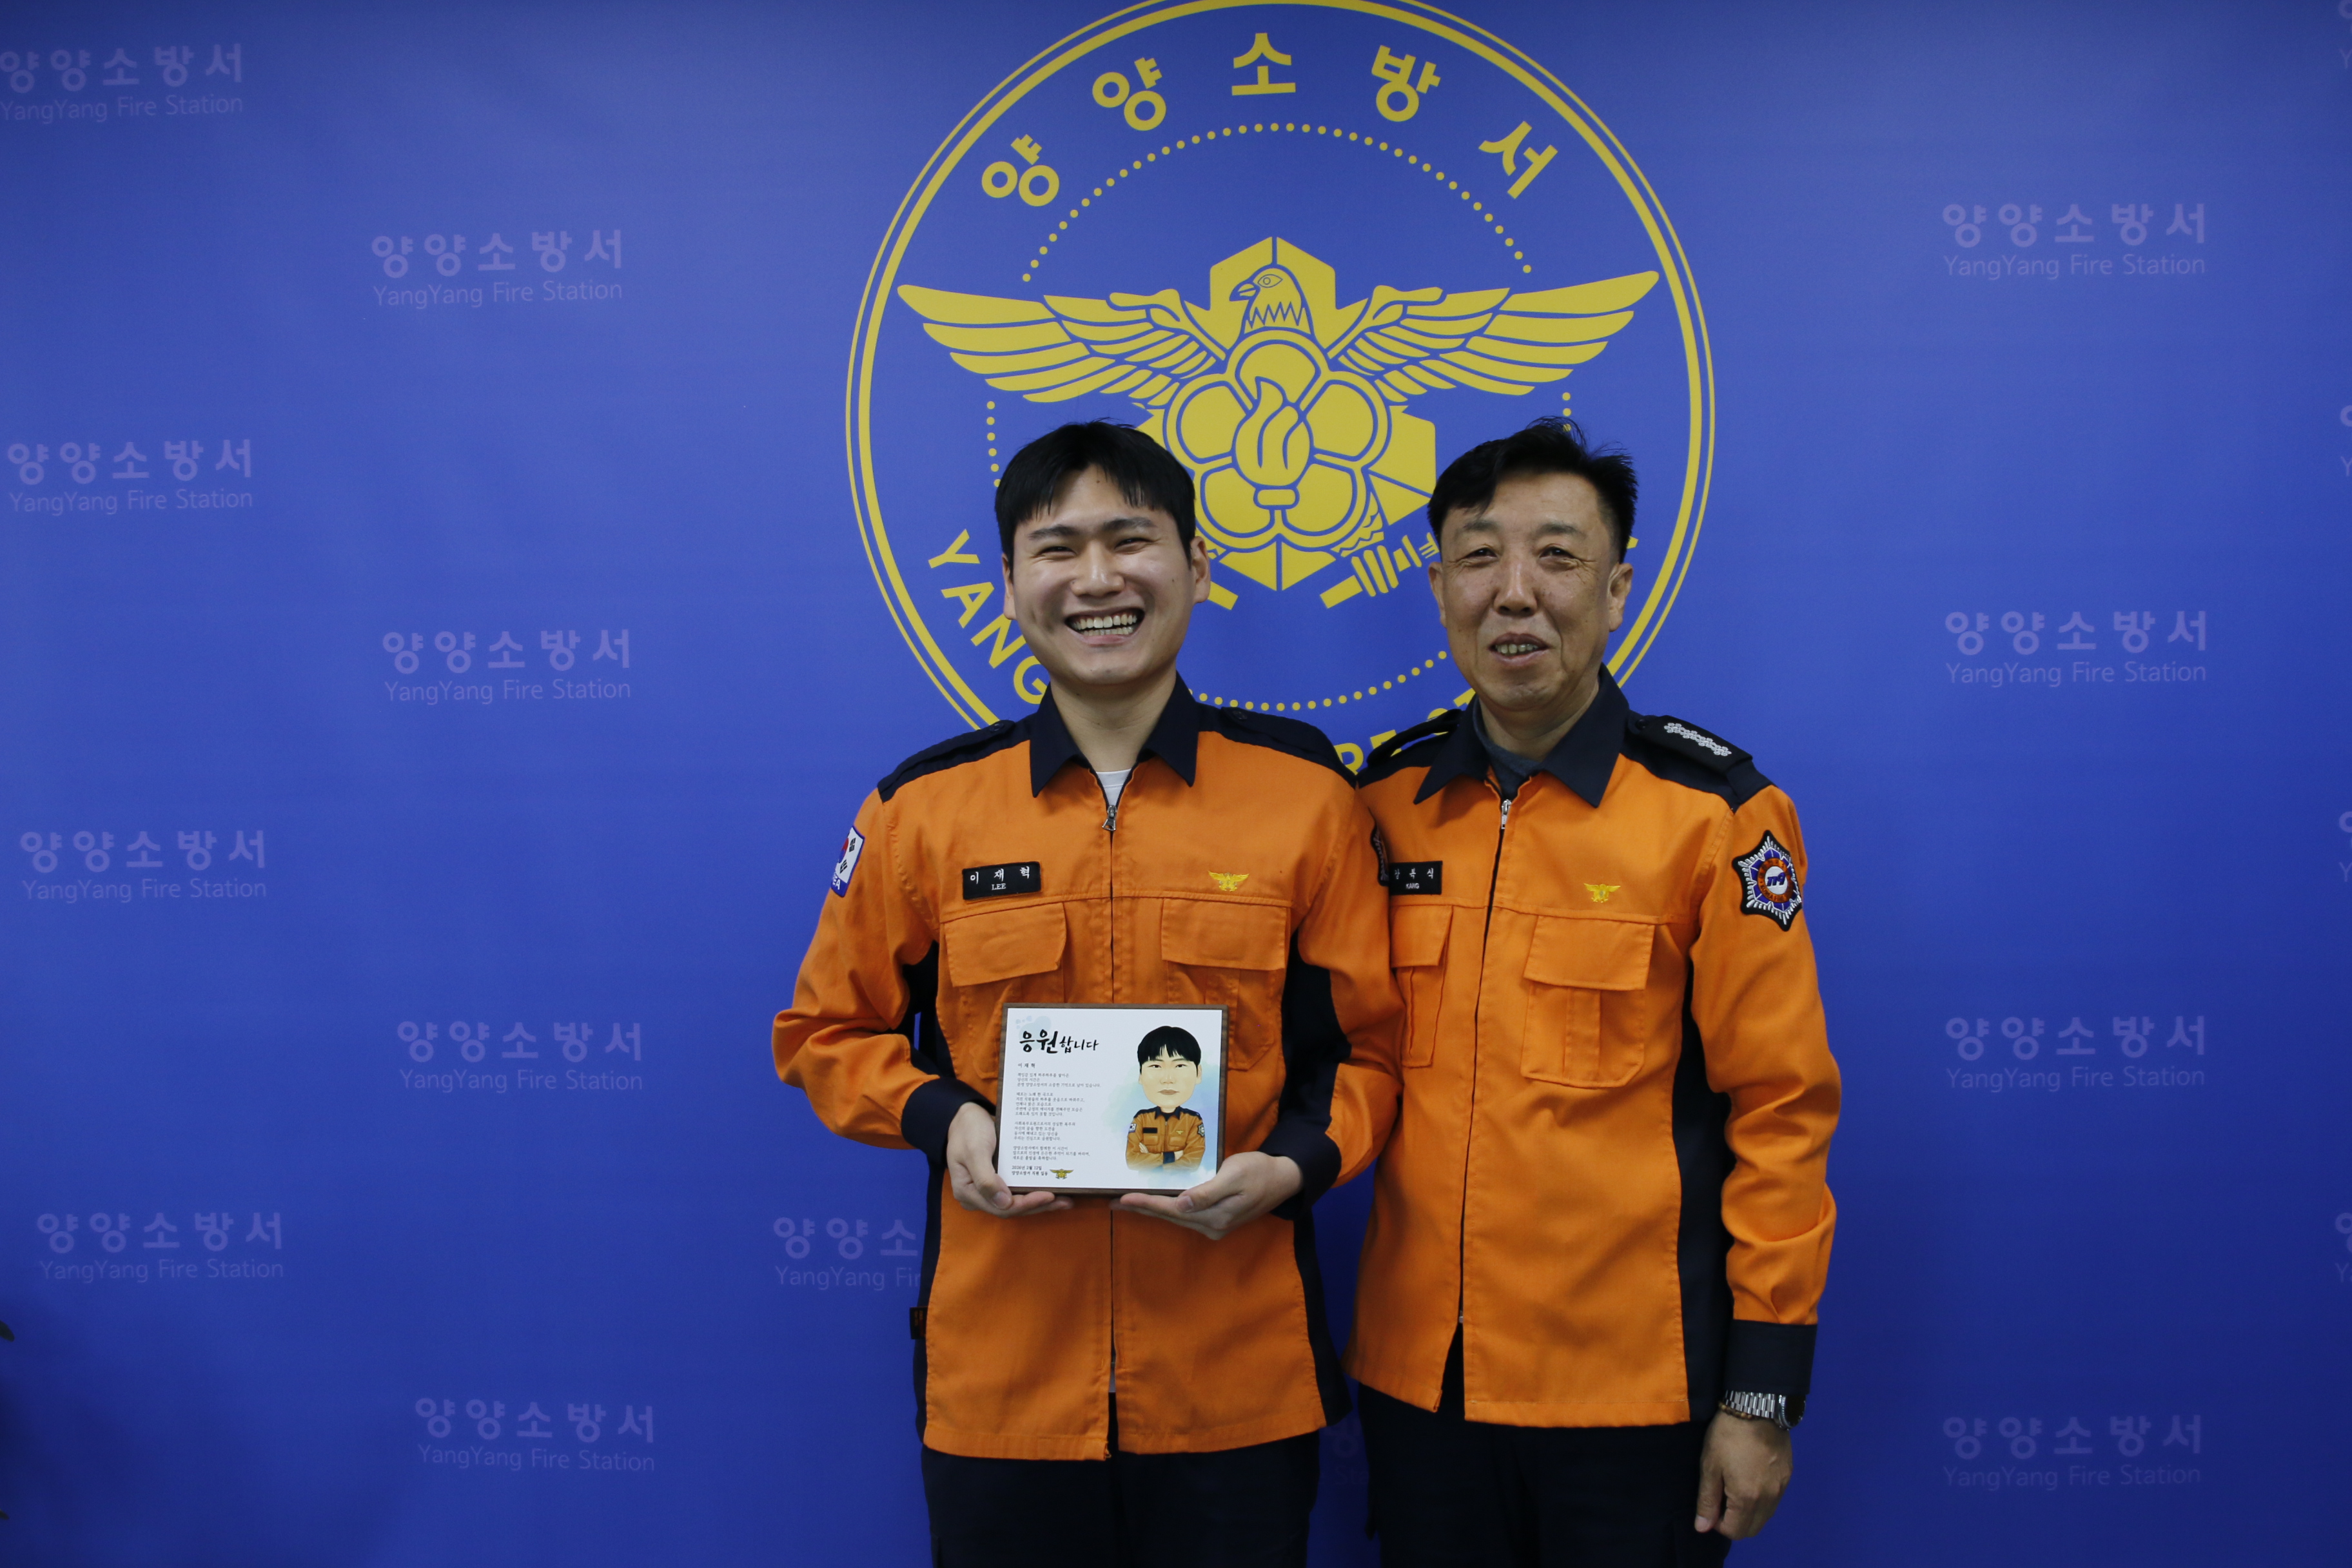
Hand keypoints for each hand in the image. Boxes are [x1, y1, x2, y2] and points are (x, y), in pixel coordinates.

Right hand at [945, 1101, 1071, 1217]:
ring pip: (1017, 1201)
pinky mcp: (999, 1180)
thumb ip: (986, 1179)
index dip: (1026, 1205)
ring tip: (1065, 1198)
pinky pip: (1017, 1189)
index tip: (1049, 1196)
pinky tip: (1051, 1186)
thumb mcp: (974, 1151)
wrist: (965, 1114)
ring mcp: (989, 1189)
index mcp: (968, 1192)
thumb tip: (1004, 1203)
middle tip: (1065, 1201)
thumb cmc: (968, 1130)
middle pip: (1012, 1208)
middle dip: (1038, 1206)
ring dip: (1040, 1201)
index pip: (1001, 1208)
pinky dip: (1033, 1189)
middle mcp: (979, 1196)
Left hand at [1116, 1151, 1300, 1239]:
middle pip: (1170, 1217)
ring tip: (1128, 1202)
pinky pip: (1185, 1215)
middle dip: (1142, 1209)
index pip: (1172, 1210)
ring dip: (1152, 1210)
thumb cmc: (1259, 1171)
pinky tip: (1156, 1202)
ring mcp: (1214, 1226)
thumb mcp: (1234, 1175)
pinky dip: (1168, 1209)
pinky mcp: (1217, 1220)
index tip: (1123, 1199)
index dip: (1147, 1204)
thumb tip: (1182, 1204)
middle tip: (1114, 1202)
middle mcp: (1212, 1226)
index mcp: (1215, 1216)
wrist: (1283, 1179)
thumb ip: (1208, 1192)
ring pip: (1176, 1218)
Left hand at [1694, 1407, 1792, 1539]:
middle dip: (1735, 1523)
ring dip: (1749, 1513)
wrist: (1757, 1408)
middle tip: (1721, 1501)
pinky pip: (1774, 1500)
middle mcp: (1769, 1499)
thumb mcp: (1710, 1466)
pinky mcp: (1788, 1476)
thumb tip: (1702, 1528)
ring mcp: (1781, 1488)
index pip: (1735, 1531)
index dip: (1718, 1525)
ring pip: (1765, 1516)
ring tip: (1734, 1489)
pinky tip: (1750, 1480)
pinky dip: (1761, 1501)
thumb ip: (1707, 1500)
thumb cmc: (1727, 1436)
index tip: (1711, 1506)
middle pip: (1753, 1529)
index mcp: (1747, 1499)